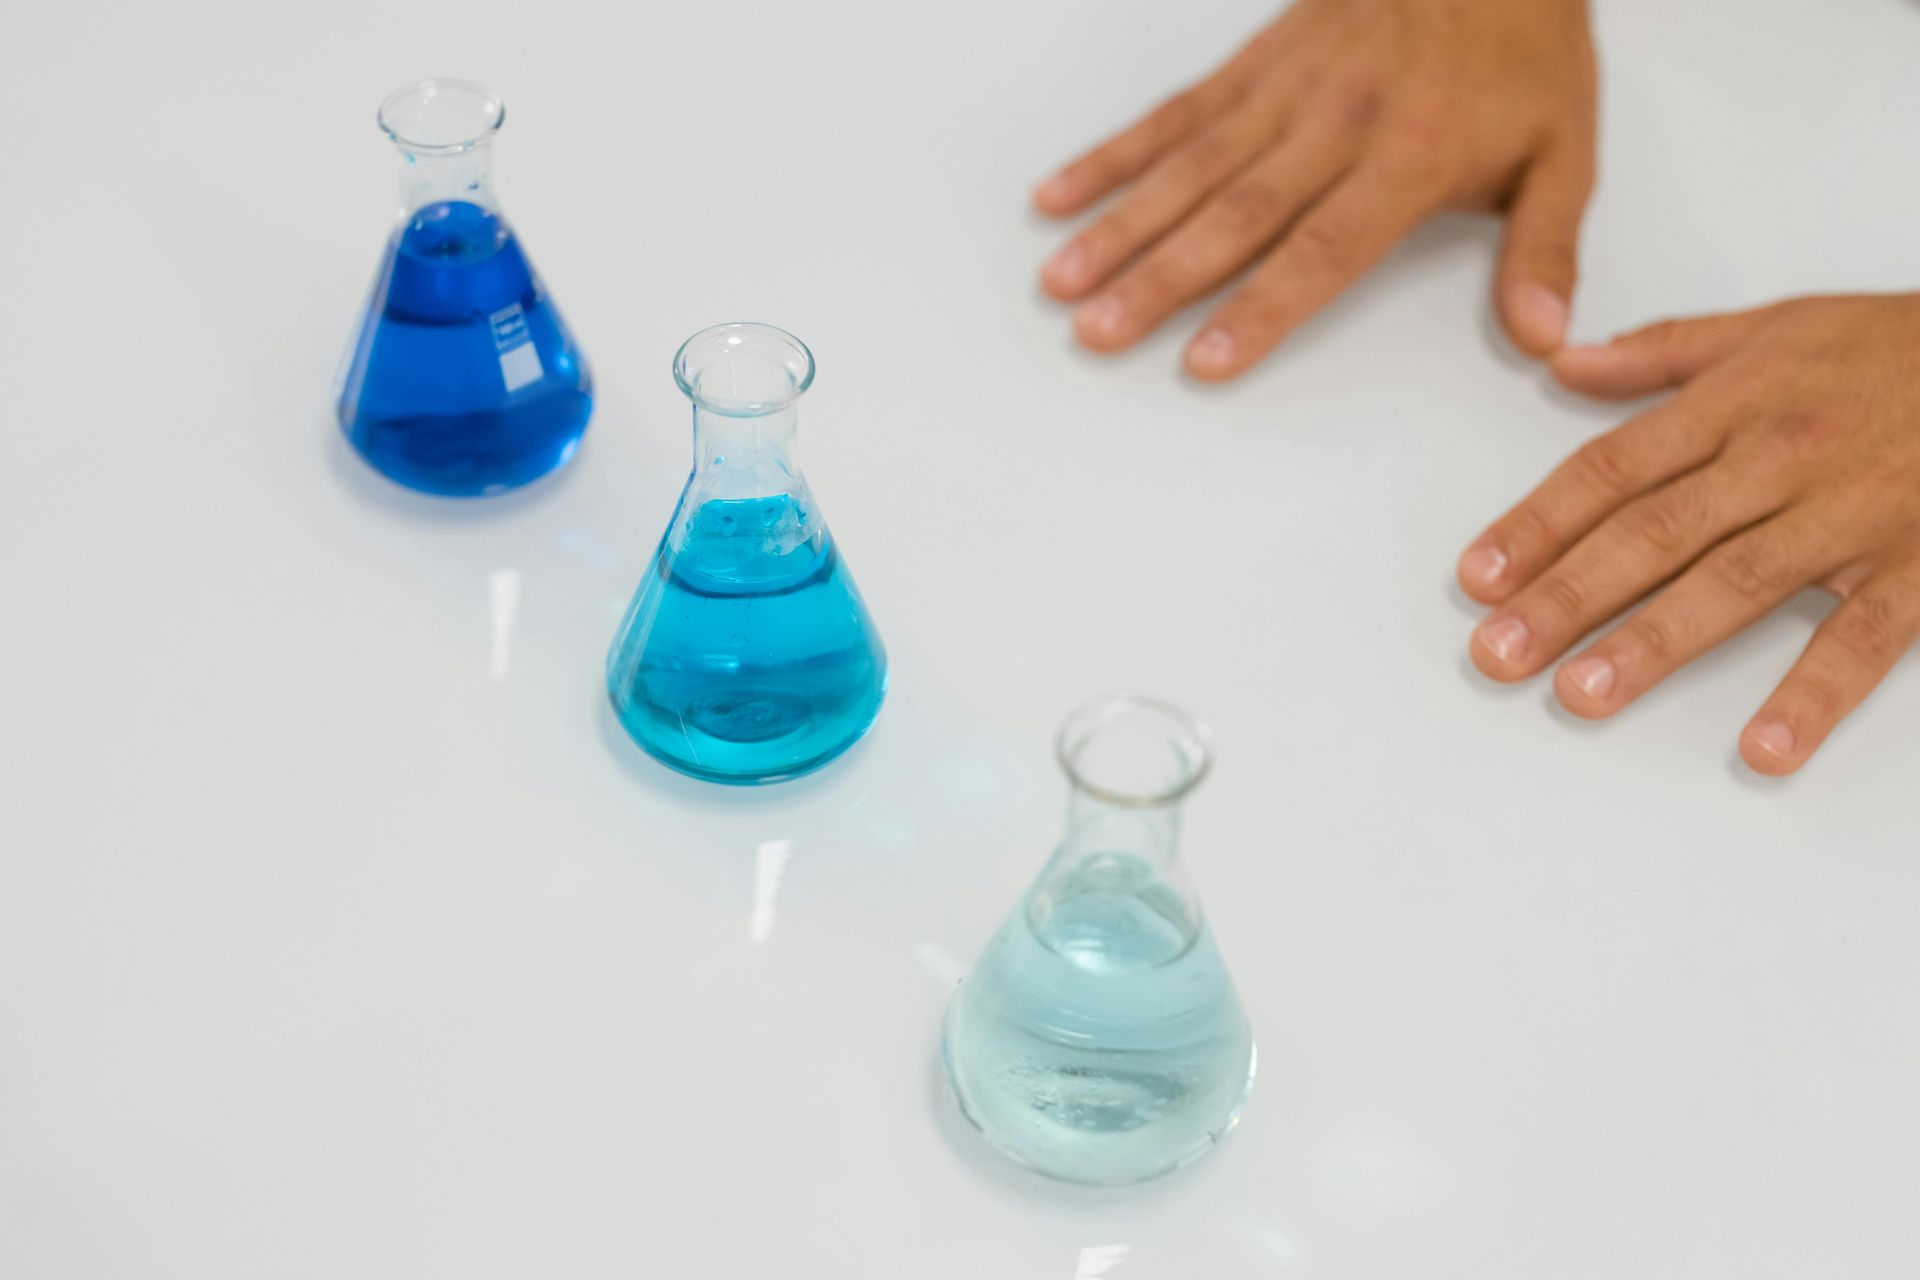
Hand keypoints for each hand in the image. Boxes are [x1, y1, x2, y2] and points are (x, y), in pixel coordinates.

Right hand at [1034, 0, 1596, 378]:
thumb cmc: (1525, 49)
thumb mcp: (1564, 151)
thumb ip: (1545, 250)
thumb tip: (1545, 340)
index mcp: (1410, 156)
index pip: (1323, 246)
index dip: (1261, 306)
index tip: (1203, 359)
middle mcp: (1338, 123)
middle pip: (1235, 213)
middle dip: (1161, 277)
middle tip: (1099, 331)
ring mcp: (1285, 88)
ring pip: (1189, 165)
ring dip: (1120, 224)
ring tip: (1062, 281)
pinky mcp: (1254, 61)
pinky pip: (1173, 112)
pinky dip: (1112, 155)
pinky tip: (1058, 196)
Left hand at [1460, 293, 1919, 775]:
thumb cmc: (1900, 345)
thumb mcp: (1779, 323)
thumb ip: (1665, 350)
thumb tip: (1565, 361)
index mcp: (1734, 403)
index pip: (1611, 470)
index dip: (1537, 524)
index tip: (1477, 577)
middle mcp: (1779, 457)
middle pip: (1651, 531)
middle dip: (1566, 595)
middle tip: (1497, 654)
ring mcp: (1851, 514)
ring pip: (1736, 581)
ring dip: (1655, 642)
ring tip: (1583, 695)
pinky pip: (1865, 635)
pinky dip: (1816, 692)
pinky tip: (1765, 747)